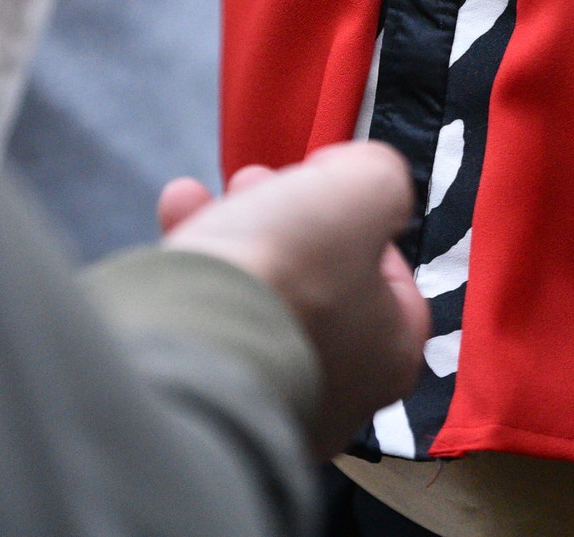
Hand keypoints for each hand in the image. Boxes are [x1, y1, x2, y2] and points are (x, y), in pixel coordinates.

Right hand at [160, 143, 427, 454]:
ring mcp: (264, 397)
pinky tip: (179, 210)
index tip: (332, 191)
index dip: (367, 224)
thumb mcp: (366, 189)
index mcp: (387, 358)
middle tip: (261, 182)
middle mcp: (333, 391)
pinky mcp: (203, 391)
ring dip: (235, 228)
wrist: (188, 349)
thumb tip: (356, 179)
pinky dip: (195, 259)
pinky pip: (206, 315)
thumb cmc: (291, 274)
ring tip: (211, 190)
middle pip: (318, 281)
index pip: (394, 284)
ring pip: (258, 292)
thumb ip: (379, 177)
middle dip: (288, 217)